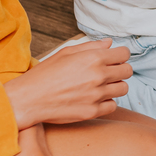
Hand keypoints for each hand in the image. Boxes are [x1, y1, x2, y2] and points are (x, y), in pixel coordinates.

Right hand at [3, 39, 130, 128]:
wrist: (28, 99)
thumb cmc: (45, 74)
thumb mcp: (66, 53)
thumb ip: (91, 47)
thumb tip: (109, 43)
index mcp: (93, 58)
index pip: (124, 54)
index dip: (120, 56)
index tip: (113, 59)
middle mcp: (98, 76)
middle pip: (127, 71)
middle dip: (119, 70)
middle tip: (107, 73)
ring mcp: (96, 95)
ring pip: (123, 89)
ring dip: (115, 86)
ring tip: (100, 86)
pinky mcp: (93, 111)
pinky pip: (113, 105)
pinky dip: (107, 102)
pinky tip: (95, 98)